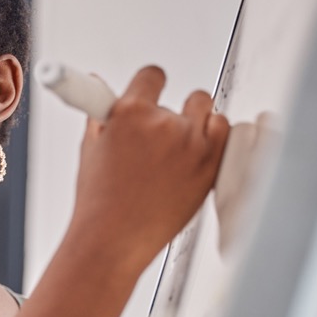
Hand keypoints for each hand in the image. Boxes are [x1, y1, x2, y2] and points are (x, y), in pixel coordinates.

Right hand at [69, 67, 228, 274]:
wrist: (112, 241)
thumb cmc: (100, 202)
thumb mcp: (91, 149)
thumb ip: (100, 114)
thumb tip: (96, 86)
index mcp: (130, 113)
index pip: (152, 75)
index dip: (151, 85)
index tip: (151, 93)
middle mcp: (164, 124)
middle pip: (189, 97)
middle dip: (177, 113)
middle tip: (164, 137)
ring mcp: (191, 145)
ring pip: (210, 113)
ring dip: (199, 125)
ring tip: (180, 151)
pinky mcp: (210, 166)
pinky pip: (225, 135)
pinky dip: (216, 141)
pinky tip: (196, 158)